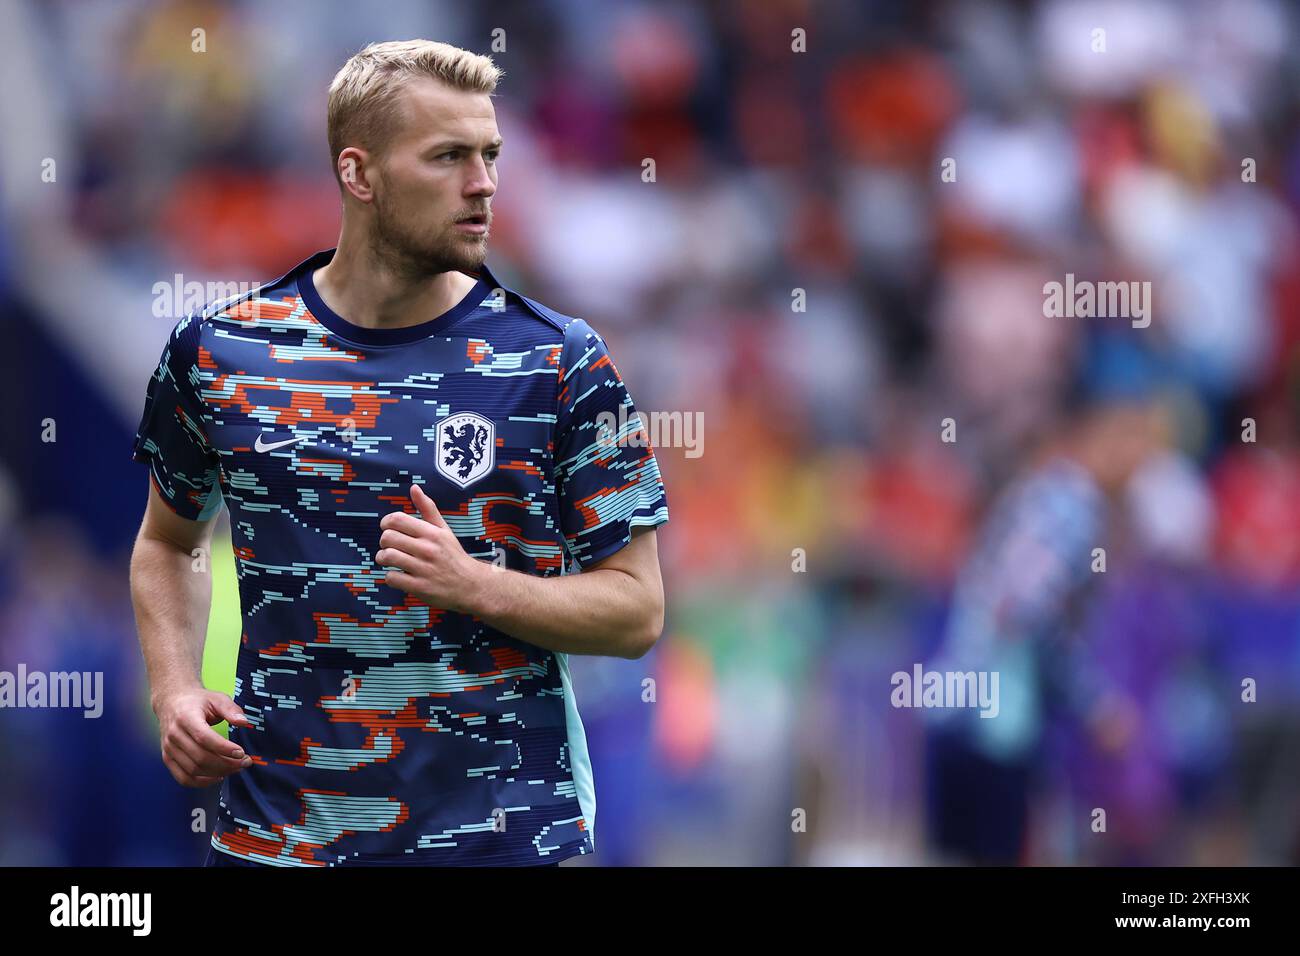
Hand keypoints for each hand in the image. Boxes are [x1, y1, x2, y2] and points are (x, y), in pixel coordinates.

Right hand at [155, 686, 253, 787]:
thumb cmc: (198, 701)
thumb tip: (244, 722)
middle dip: (226, 764)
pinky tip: (218, 777)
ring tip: (235, 768)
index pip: (204, 738)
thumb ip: (231, 709)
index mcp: (185, 718)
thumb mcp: (216, 698)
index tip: (241, 752)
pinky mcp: (167, 758)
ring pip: (193, 770)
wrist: (171, 703)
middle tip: (245, 762)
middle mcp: (174, 735)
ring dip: (217, 773)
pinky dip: (201, 782)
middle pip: (200, 757)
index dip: (224, 748)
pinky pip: (183, 778)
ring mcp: (168, 749)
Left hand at [377, 483, 487, 613]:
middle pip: (388, 537)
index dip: (386, 523)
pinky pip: (392, 578)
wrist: (470, 585)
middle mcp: (428, 549)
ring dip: (383, 559)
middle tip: (390, 546)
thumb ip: (427, 509)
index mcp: (432, 533)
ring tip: (390, 560)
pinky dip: (391, 576)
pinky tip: (398, 575)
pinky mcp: (420, 587)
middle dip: (384, 542)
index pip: (397, 519)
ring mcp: (424, 569)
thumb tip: (414, 488)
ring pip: (387, 557)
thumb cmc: (453, 555)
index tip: (389, 529)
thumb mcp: (444, 530)